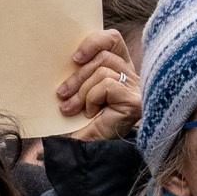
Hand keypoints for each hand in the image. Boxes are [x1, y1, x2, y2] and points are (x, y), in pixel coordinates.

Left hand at [56, 27, 138, 142]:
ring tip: (72, 109)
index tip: (74, 58)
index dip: (93, 42)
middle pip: (103, 56)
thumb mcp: (79, 94)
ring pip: (103, 70)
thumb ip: (79, 73)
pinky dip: (92, 98)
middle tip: (61, 95)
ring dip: (82, 91)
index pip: (113, 39)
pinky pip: (106, 85)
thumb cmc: (86, 125)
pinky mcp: (134, 101)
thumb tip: (64, 57)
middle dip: (76, 76)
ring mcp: (135, 89)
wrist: (93, 155)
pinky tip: (92, 113)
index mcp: (120, 70)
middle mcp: (132, 77)